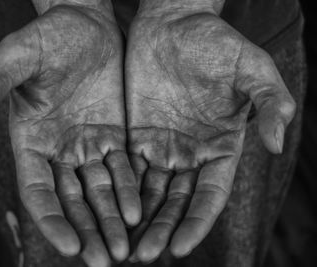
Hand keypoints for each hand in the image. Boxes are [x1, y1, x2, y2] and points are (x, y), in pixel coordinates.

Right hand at [0, 3, 140, 265]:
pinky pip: (123, 170)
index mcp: (30, 141)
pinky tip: (140, 215)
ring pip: (100, 192)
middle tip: (104, 262)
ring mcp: (88, 145)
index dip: (52, 220)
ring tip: (125, 251)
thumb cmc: (46, 36)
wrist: (84, 23)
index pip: (39, 191)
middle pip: (72, 201)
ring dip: (111, 221)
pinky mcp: (114, 136)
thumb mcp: (17, 57)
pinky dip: (130, 192)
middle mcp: (59, 151)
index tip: (69, 247)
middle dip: (87, 232)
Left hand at [125, 8, 295, 262]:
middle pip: (174, 203)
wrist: (173, 23)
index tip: (180, 248)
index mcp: (220, 148)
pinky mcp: (133, 135)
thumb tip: (276, 145)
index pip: (208, 196)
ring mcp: (160, 147)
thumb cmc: (215, 42)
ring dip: (136, 220)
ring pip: (148, 193)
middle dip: (160, 231)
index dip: (196, 222)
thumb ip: (270, 103)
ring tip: (120, 246)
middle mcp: (190, 154)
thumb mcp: (252, 68)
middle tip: (142, 257)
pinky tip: (106, 212)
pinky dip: (118, 192)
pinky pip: (124, 170)